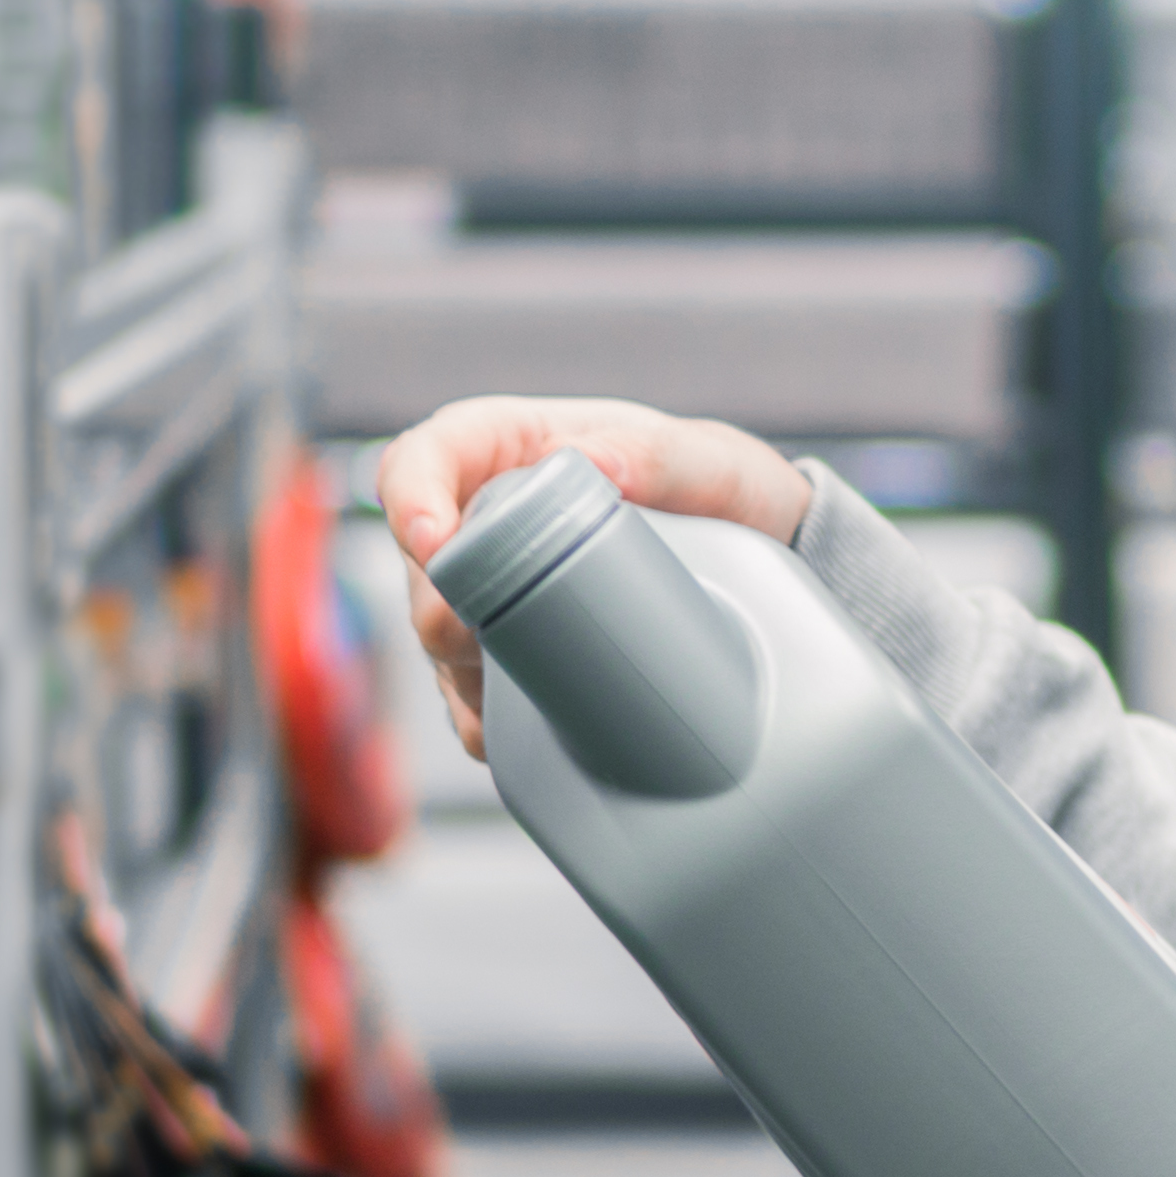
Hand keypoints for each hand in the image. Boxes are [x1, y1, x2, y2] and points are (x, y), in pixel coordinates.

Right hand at [373, 394, 816, 759]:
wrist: (764, 565)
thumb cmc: (726, 491)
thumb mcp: (710, 465)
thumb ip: (660, 457)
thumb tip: (592, 462)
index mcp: (513, 446)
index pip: (425, 455)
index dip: (411, 495)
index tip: (434, 542)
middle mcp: (486, 514)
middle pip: (419, 562)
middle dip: (438, 607)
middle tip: (483, 641)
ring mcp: (492, 588)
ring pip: (435, 633)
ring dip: (459, 671)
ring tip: (521, 692)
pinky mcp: (508, 650)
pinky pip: (467, 691)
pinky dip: (483, 717)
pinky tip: (518, 731)